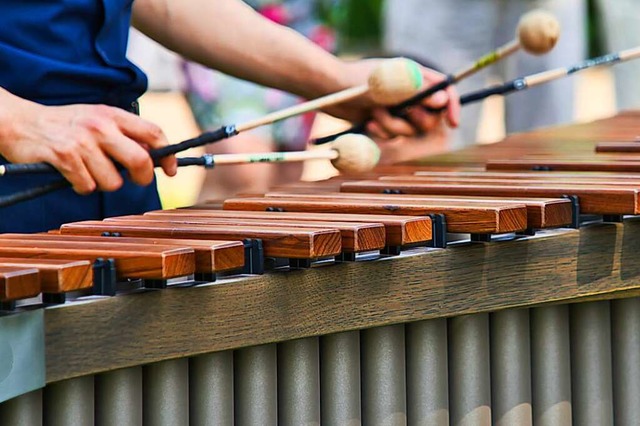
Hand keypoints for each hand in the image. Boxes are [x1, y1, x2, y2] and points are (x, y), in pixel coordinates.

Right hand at [0, 93, 176, 193]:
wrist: (20, 122)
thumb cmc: (65, 125)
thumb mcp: (98, 119)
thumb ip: (125, 134)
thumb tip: (155, 155)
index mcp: (113, 115)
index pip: (154, 132)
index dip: (168, 155)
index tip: (171, 170)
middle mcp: (100, 126)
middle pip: (140, 160)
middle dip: (143, 177)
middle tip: (135, 180)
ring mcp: (82, 141)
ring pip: (113, 181)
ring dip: (104, 183)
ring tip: (90, 170)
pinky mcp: (64, 157)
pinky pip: (88, 186)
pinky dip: (82, 186)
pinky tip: (72, 174)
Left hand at [325, 58, 459, 139]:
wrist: (329, 90)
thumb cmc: (359, 81)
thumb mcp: (390, 85)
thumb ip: (417, 92)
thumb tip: (443, 100)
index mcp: (416, 77)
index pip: (444, 91)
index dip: (452, 106)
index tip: (453, 123)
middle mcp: (410, 93)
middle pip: (430, 117)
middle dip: (415, 119)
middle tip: (402, 112)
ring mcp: (396, 109)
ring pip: (410, 130)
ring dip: (393, 126)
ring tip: (375, 114)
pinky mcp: (383, 122)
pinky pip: (392, 135)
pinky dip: (382, 132)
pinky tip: (369, 124)